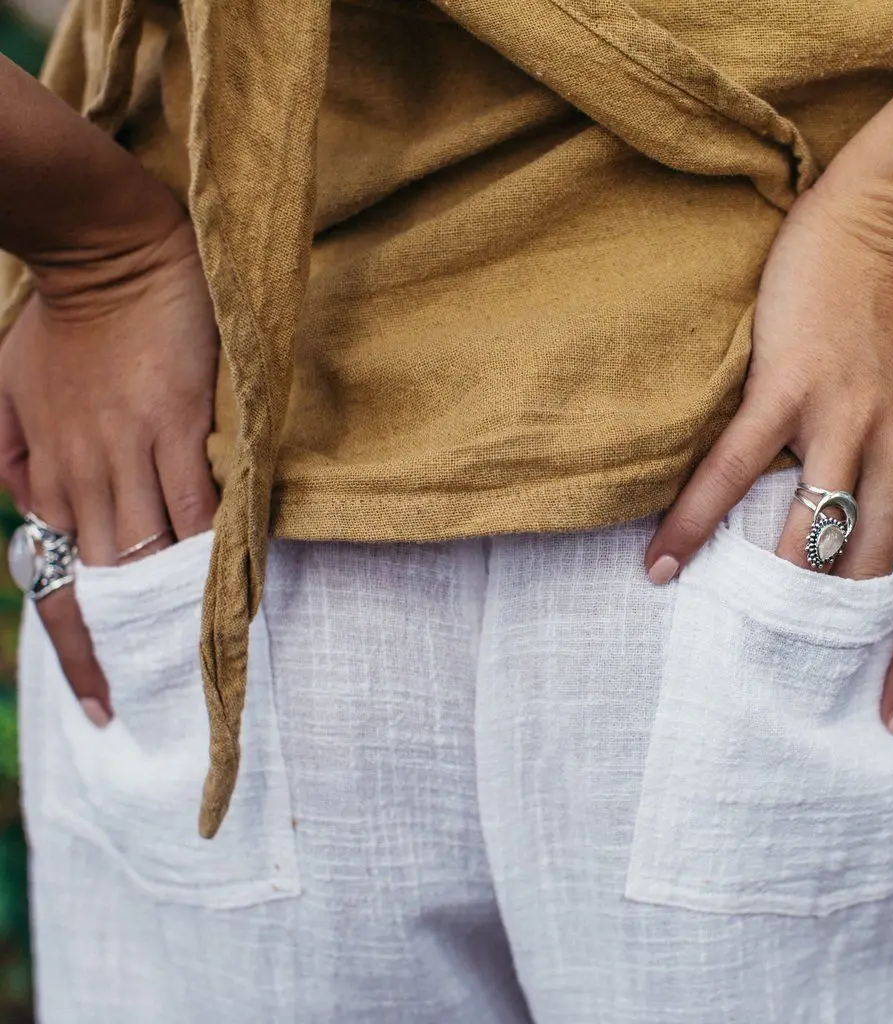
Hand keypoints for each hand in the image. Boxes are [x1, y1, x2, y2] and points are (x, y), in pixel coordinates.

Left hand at [0, 217, 218, 724]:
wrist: (102, 249)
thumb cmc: (55, 318)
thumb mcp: (2, 389)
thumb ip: (12, 458)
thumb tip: (30, 512)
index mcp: (47, 476)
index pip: (60, 587)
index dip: (79, 653)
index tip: (101, 709)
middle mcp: (89, 474)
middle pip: (113, 583)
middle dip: (136, 647)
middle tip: (166, 702)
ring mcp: (138, 448)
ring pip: (160, 551)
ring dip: (182, 609)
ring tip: (212, 659)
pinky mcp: (186, 422)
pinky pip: (204, 500)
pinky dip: (220, 547)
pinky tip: (238, 582)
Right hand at [644, 182, 892, 732]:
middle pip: (868, 569)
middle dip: (835, 636)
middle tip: (794, 683)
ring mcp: (840, 421)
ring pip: (808, 532)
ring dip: (769, 595)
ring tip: (731, 643)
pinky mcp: (784, 390)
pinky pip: (734, 468)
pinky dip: (694, 520)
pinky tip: (660, 567)